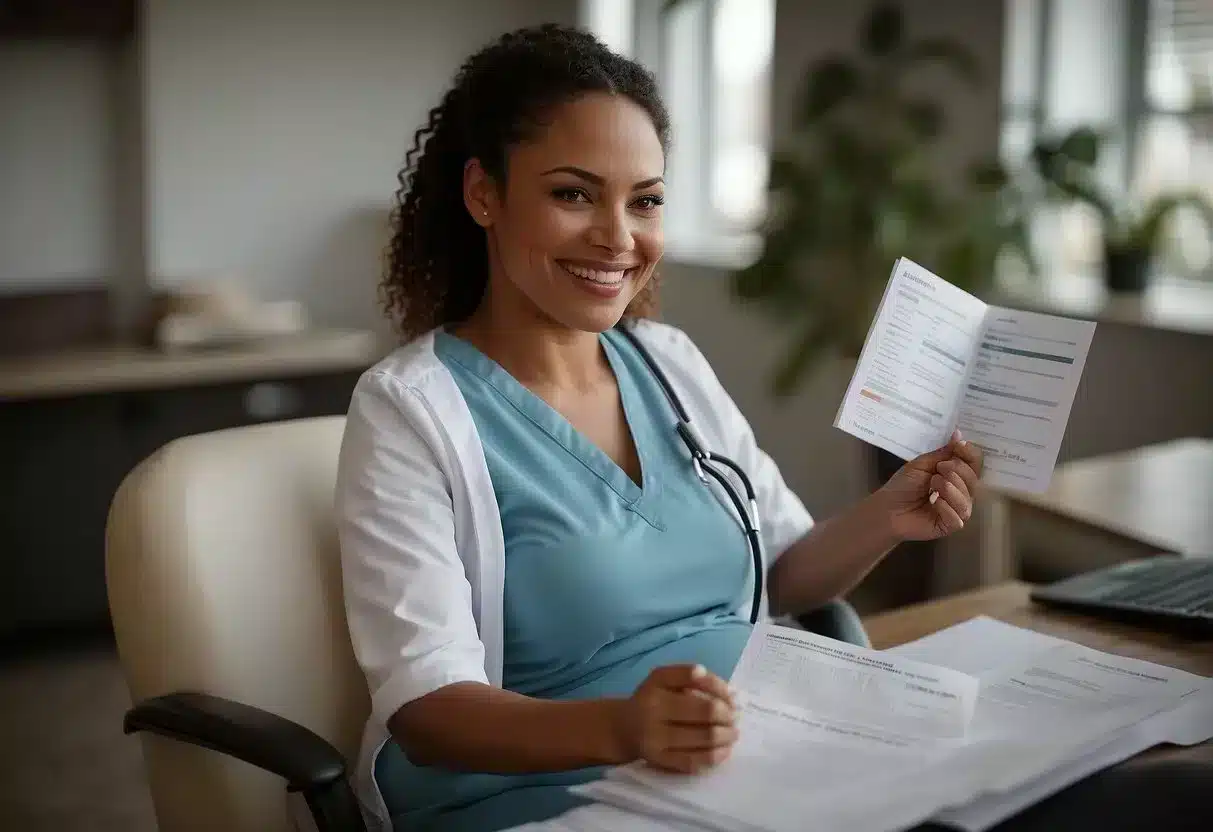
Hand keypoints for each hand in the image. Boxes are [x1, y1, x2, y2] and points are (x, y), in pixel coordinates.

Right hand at [613, 664, 737, 773]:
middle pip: (706, 712)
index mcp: (657, 687)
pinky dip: (716, 756)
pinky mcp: (661, 761)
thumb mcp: (663, 678)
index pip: (698, 682)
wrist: (622, 728)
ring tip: (733, 733)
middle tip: (735, 718)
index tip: (732, 697)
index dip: (722, 689)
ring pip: (704, 739)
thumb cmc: (649, 699)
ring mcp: (657, 739)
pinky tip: (724, 751)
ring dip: (727, 736)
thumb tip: (731, 692)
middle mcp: (654, 712)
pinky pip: (695, 761)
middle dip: (728, 715)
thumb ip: (691, 676)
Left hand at [878, 429, 984, 541]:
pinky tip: (932, 503)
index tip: (958, 446)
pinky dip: (945, 507)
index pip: (975, 463)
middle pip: (974, 479)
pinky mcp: (951, 525)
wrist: (888, 508)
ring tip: (931, 487)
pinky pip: (959, 516)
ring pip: (967, 498)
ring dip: (949, 488)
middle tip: (938, 469)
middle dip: (957, 470)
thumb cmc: (904, 485)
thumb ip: (943, 452)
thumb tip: (959, 434)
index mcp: (956, 474)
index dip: (970, 453)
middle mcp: (961, 491)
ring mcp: (958, 509)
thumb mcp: (922, 464)